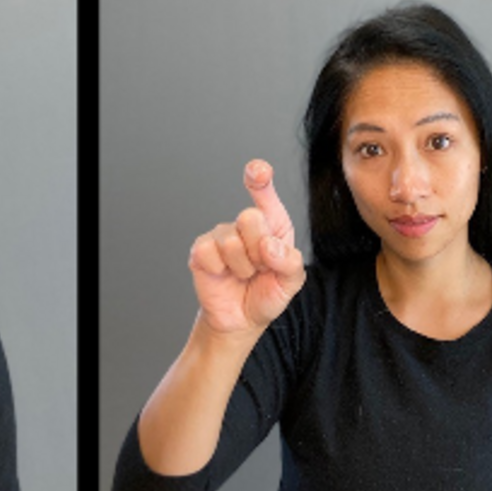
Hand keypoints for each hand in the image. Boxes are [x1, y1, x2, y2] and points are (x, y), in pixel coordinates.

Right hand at [188, 159, 305, 335]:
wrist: (241, 319)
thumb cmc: (267, 294)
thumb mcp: (290, 282)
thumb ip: (289, 262)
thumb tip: (269, 246)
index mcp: (273, 225)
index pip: (266, 196)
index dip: (260, 180)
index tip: (257, 170)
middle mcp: (246, 225)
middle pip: (250, 217)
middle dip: (258, 249)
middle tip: (260, 267)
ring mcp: (221, 236)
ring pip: (230, 241)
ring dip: (241, 267)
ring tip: (243, 275)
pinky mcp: (201, 250)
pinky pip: (208, 252)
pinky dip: (219, 270)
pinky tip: (223, 275)